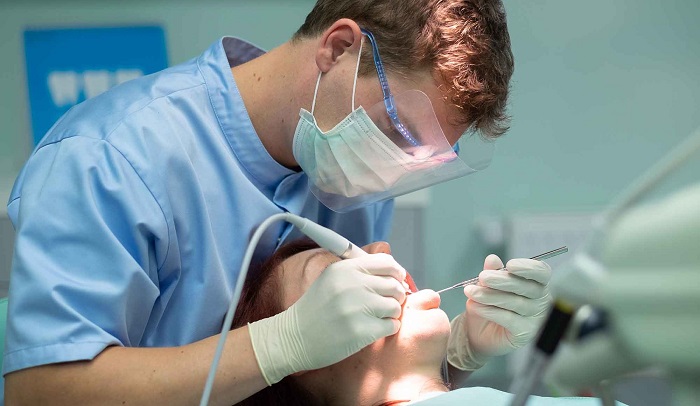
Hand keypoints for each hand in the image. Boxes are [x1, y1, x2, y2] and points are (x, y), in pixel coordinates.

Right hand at [248, 253, 406, 384]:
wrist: (294, 337)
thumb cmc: (317, 308)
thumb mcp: (332, 278)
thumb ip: (360, 271)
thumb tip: (397, 273)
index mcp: (345, 269)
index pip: (387, 263)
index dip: (396, 273)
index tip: (395, 282)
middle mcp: (352, 284)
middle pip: (395, 285)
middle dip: (394, 296)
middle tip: (384, 304)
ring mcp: (357, 308)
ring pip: (396, 306)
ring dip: (390, 314)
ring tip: (375, 318)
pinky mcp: (361, 331)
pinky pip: (392, 326)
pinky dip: (386, 329)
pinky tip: (372, 330)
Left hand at [447, 254, 551, 370]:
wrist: (479, 333)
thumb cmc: (489, 305)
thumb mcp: (487, 285)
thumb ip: (493, 271)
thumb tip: (492, 259)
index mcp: (537, 283)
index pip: (541, 272)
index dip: (528, 268)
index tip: (510, 264)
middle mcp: (541, 301)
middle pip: (527, 287)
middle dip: (502, 280)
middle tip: (482, 277)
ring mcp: (535, 318)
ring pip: (516, 303)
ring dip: (491, 296)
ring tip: (472, 292)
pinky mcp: (525, 333)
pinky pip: (509, 319)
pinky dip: (490, 311)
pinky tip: (475, 305)